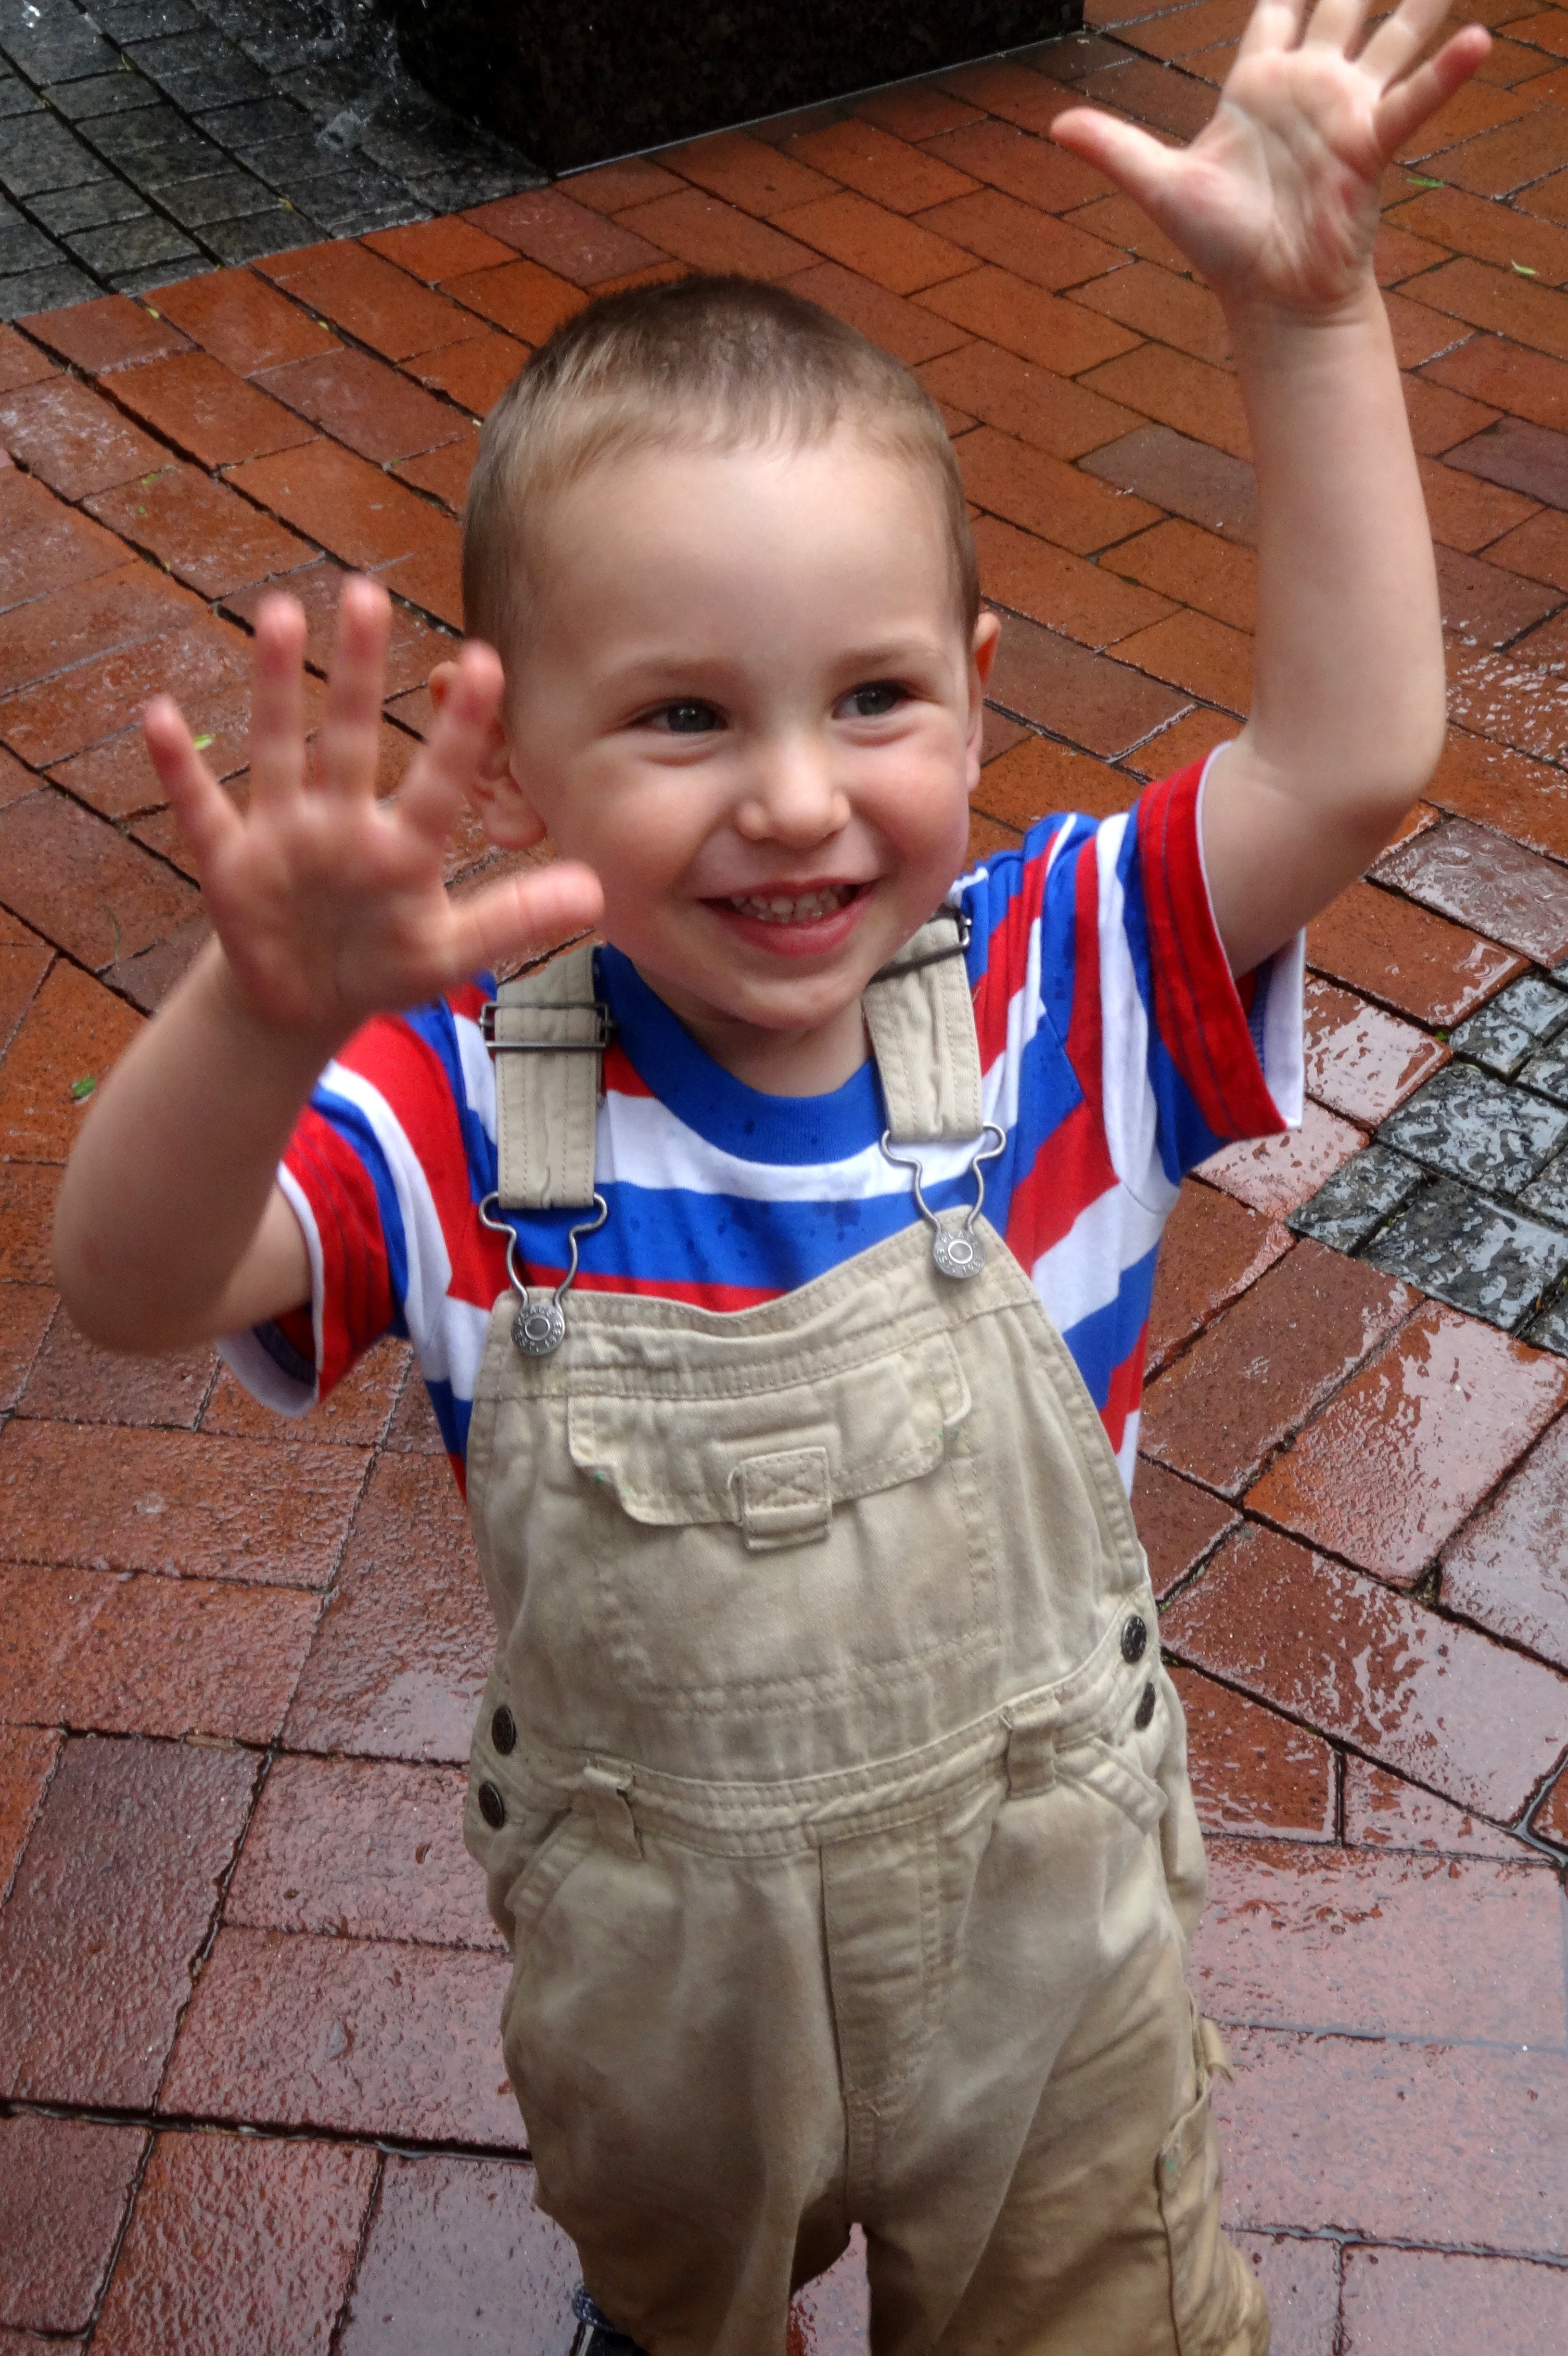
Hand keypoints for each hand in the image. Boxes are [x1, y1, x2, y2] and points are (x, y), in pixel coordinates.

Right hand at [144, 576, 602, 1043]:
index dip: (461, 729)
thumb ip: (513, 920)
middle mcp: (342, 821)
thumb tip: (596, 891)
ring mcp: (283, 836)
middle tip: (369, 589)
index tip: (487, 663)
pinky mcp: (229, 864)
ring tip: (280, 613)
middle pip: (353, 735)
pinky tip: (159, 715)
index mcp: (401, 846)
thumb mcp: (449, 953)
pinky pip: (200, 810)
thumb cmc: (382, 964)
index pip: (439, 779)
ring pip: (280, 749)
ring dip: (277, 686)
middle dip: (360, 669)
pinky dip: (178, 768)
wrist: (304, 1001)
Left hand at [1050, 0, 1489, 316]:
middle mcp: (1308, 88)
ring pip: (1390, 36)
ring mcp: (1345, 111)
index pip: (1275, 12)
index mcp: (1257, 86)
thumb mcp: (1158, 186)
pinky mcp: (1372, 144)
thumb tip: (1056, 127)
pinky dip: (1447, 72)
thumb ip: (1113, 148)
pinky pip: (1415, 99)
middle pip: (1339, 7)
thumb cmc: (1222, 245)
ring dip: (1417, 4)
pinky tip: (1478, 38)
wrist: (1268, 295)